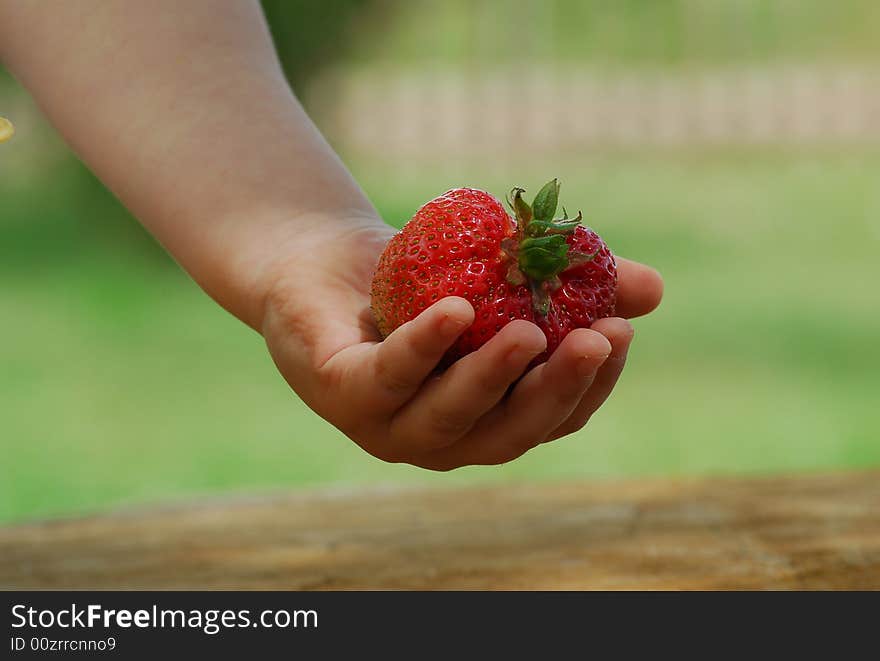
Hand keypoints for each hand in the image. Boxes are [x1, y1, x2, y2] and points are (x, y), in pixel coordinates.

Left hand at [262, 216, 662, 470]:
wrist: (322, 263)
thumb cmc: (420, 278)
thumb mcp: (499, 275)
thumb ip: (569, 286)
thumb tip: (653, 291)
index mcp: (485, 418)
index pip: (551, 418)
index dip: (590, 385)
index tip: (620, 334)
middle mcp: (441, 436)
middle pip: (510, 431)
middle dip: (556, 389)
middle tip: (598, 341)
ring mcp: (388, 424)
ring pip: (450, 417)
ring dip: (494, 377)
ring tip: (532, 332)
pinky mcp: (340, 393)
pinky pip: (388, 375)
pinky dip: (424, 346)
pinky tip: (456, 310)